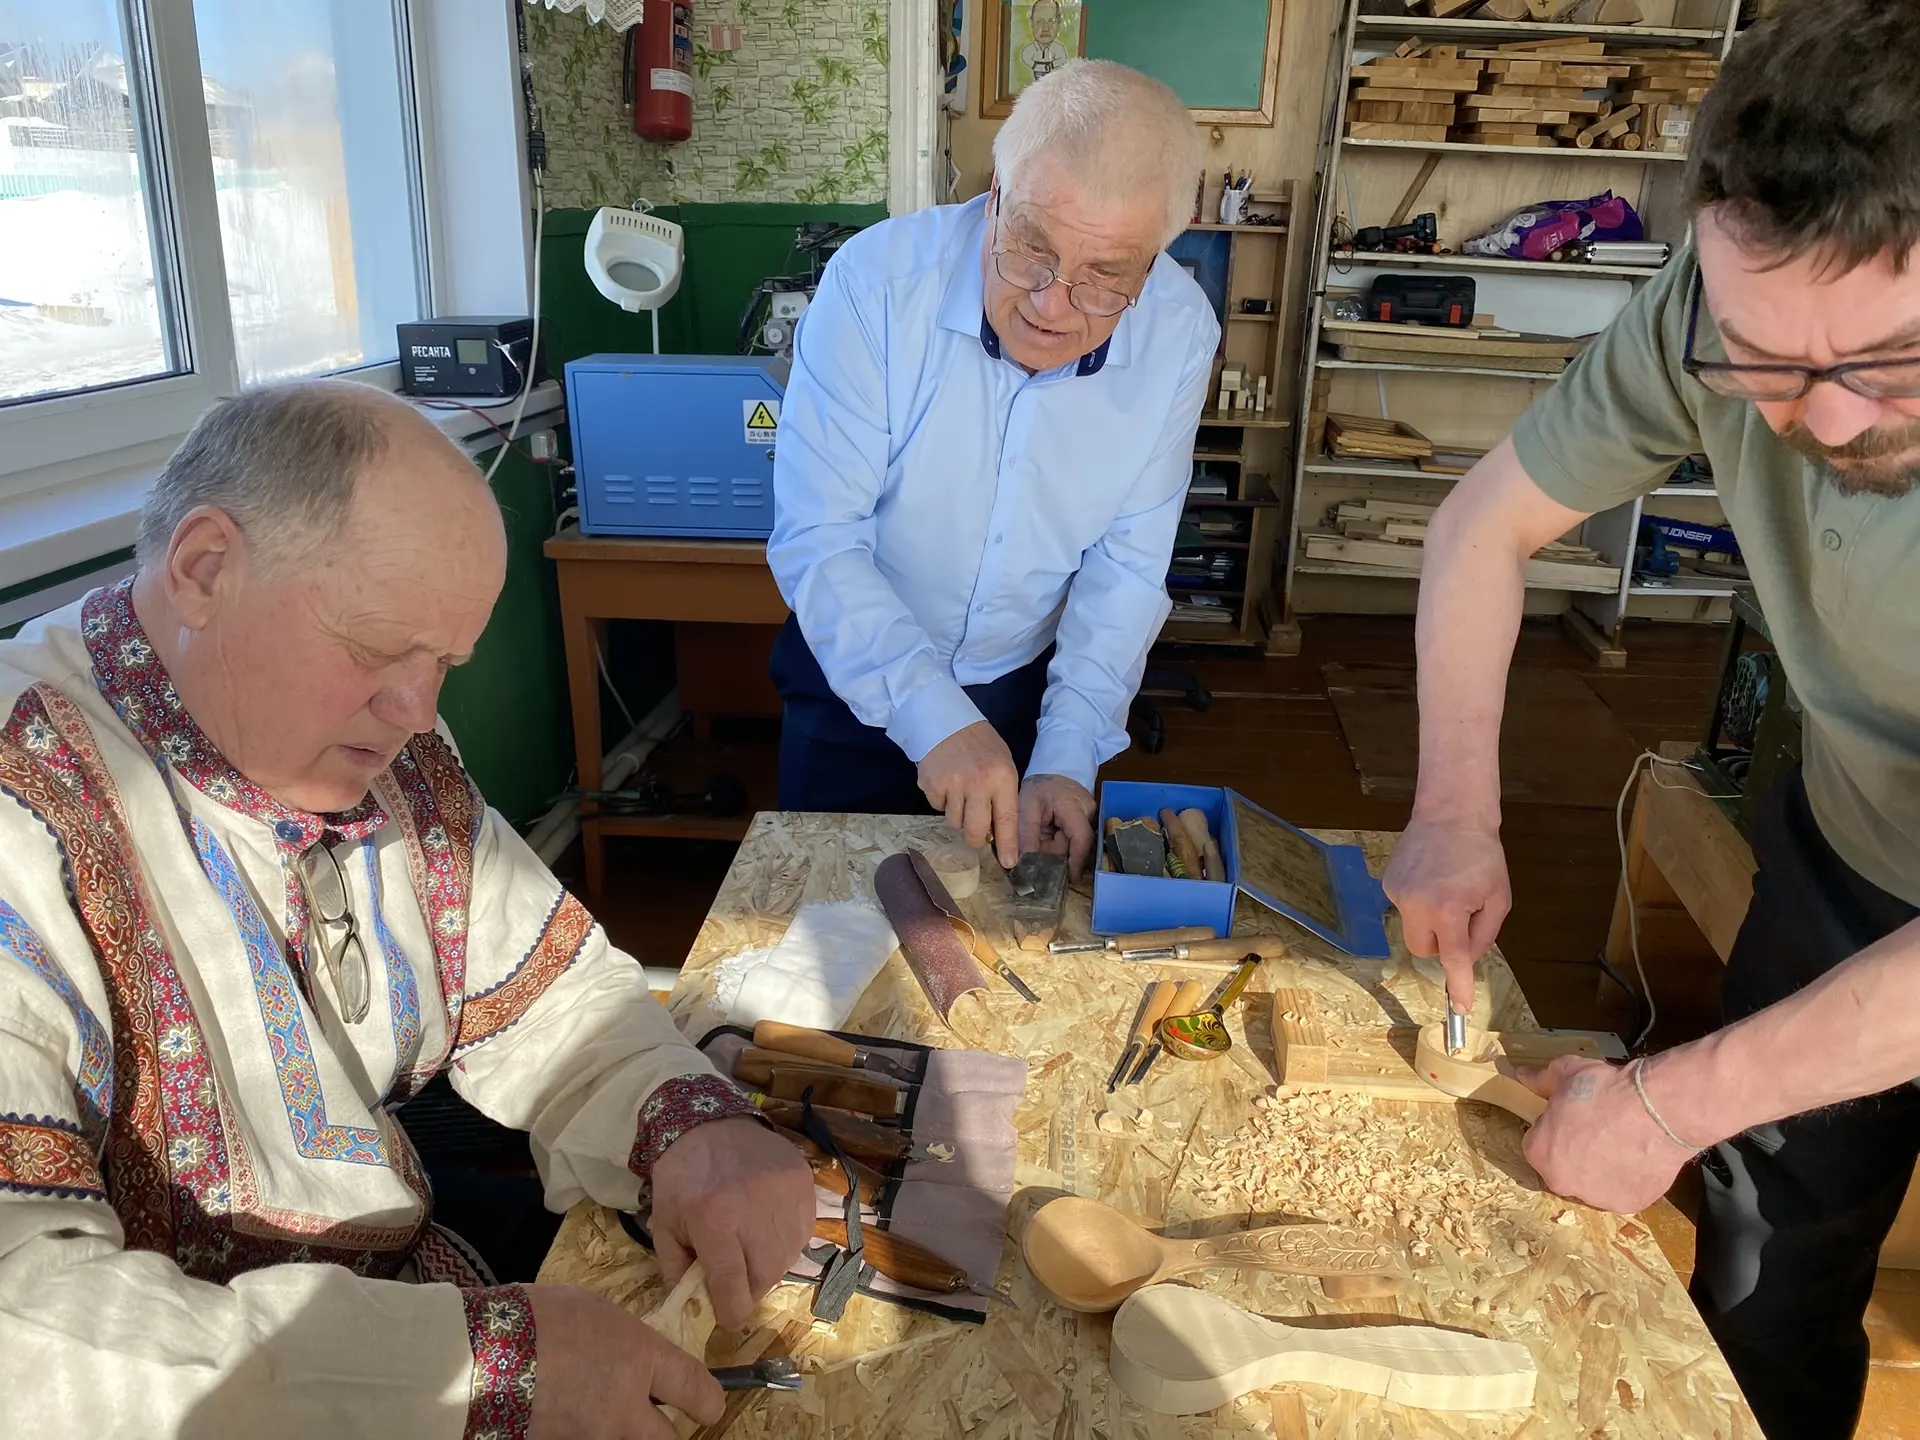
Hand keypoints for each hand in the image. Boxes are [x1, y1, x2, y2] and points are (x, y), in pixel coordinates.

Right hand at [527, 1283, 722, 1439]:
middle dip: (670, 1432)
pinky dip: (588, 1431)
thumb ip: (630, 1341)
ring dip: (625, 1431)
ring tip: (605, 1407)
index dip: (710, 1400)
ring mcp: (592, 1436)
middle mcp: (625, 1407)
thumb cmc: (540, 1316)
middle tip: (661, 1419)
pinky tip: (574, 1412)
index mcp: (642, 1359)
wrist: (480, 1350)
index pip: (699, 1392)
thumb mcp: (599, 1312)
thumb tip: (639, 1356)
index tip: (710, 1402)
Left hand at [649, 1117, 813, 1330]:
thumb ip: (677, 1269)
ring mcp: (786, 1195)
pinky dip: (787, 1242)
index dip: (731, 1312)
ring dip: (769, 1265)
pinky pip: (803, 1233)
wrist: (710, 1123)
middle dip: (750, 1288)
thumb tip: (693, 1307)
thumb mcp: (665, 1224)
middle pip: (765, 1276)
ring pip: (787, 1257)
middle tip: (737, 1282)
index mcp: (714, 1220)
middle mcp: (755, 1210)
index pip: (733, 1285)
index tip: (729, 1319)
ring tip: (751, 1251)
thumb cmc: (683, 1177)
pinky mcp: (804, 1184)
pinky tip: (767, 1230)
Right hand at [917, 721, 1019, 868]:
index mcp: (1001, 777)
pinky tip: (945, 781)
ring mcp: (952, 784)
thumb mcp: (1002, 763)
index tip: (1008, 863)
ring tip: (959, 790)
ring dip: (957, 814)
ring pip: (954, 822)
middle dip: (976, 838)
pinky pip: (937, 807)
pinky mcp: (930, 784)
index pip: (1007, 819)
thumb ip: (1002, 795)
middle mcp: (977, 783)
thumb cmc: (979, 744)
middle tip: (975, 833)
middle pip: (975, 831)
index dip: (1008, 845)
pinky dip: (941, 800)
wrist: (943, 719)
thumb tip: (999, 832)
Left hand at [1018, 774, 1096, 876]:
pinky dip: (1057, 843)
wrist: (1053, 769)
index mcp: (1074, 808)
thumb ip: (1026, 835)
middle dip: (1053, 854)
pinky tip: (1045, 837)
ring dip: (1053, 848)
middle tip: (1032, 855)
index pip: (1081, 839)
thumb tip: (1025, 863)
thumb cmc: (1039, 786)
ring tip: (1038, 839)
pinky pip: (1072, 840)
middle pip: (1074, 846)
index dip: (1076, 862)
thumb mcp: (1026, 807)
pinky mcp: (1085, 822)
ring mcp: (1089, 818)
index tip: (1068, 879)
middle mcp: (1088, 814)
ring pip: (1072, 845)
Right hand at [1382, 815, 1510, 1015]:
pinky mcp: (1388, 883)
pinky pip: (1406, 908)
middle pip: (1423, 951)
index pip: (1453, 959)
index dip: (1458, 986)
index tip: (1461, 1009)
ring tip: (1445, 889)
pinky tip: (1431, 879)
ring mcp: (1398, 894)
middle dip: (1440, 946)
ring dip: (1431, 921)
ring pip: (1414, 929)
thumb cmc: (1482, 855)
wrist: (1451, 814)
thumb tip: (1464, 959)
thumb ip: (1484, 935)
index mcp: (1449, 909)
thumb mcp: (1498, 898)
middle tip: (1459, 921)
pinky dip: (1420, 903)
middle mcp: (1417, 905)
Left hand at [1517, 1055, 1695, 1212]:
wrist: (1658, 1109)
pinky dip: (1626, 1178)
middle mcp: (1561, 1182)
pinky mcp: (1626, 1205)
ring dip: (1599, 1168)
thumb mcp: (1566, 1072)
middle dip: (1574, 1151)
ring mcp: (1594, 1198)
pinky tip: (1637, 1156)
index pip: (1538, 1142)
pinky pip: (1620, 1191)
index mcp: (1539, 1152)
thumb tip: (1521, 1075)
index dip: (1555, 1127)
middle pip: (1562, 1167)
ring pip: (1591, 1183)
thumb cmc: (1606, 1090)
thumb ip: (1539, 1079)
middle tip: (1598, 1130)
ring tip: (1620, 1142)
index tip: (1573, 1117)